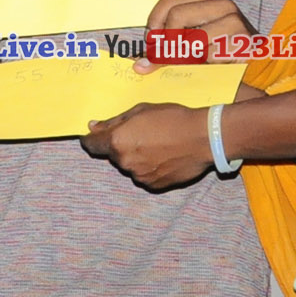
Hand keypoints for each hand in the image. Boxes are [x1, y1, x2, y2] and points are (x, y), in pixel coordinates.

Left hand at [81, 102, 211, 189]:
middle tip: (144, 133)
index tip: (97, 136)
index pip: (92, 145)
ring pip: (130, 165)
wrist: (203, 139)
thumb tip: (93, 127)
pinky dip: (150, 167)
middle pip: (113, 154)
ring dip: (137, 157)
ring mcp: (139, 176)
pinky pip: (145, 176)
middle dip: (122, 145)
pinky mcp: (154, 186)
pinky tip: (166, 156)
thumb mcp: (141, 110)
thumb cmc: (172, 119)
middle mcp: (124, 162)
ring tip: (159, 144)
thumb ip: (113, 121)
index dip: (93, 140)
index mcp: (117, 141)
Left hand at [133, 0, 255, 72]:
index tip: (151, 41)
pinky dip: (207, 64)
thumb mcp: (190, 47)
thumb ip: (165, 51)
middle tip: (168, 56)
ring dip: (188, 55)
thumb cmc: (219, 53)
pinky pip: (210, 55)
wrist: (258, 66)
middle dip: (167, 41)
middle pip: (177, 16)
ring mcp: (234, 20)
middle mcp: (222, 3)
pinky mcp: (242, 40)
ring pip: (192, 38)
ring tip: (196, 60)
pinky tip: (216, 64)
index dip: (154, 21)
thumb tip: (139, 65)